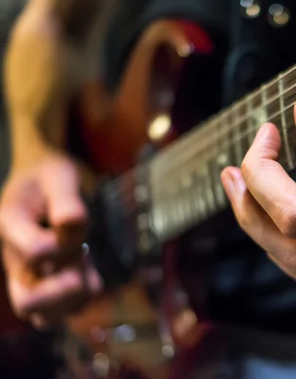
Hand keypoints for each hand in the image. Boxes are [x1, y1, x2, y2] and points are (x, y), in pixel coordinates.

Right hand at [0, 148, 101, 329]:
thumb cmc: (49, 176)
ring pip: (46, 317)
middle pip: (26, 302)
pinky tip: (89, 268)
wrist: (42, 180)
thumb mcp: (59, 175)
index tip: (74, 222)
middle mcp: (15, 258)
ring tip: (84, 266)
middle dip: (60, 294)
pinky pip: (66, 308)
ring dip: (75, 299)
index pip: (33, 250)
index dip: (60, 246)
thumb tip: (74, 222)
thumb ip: (66, 198)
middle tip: (80, 271)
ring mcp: (30, 275)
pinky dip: (85, 295)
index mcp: (10, 224)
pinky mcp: (48, 282)